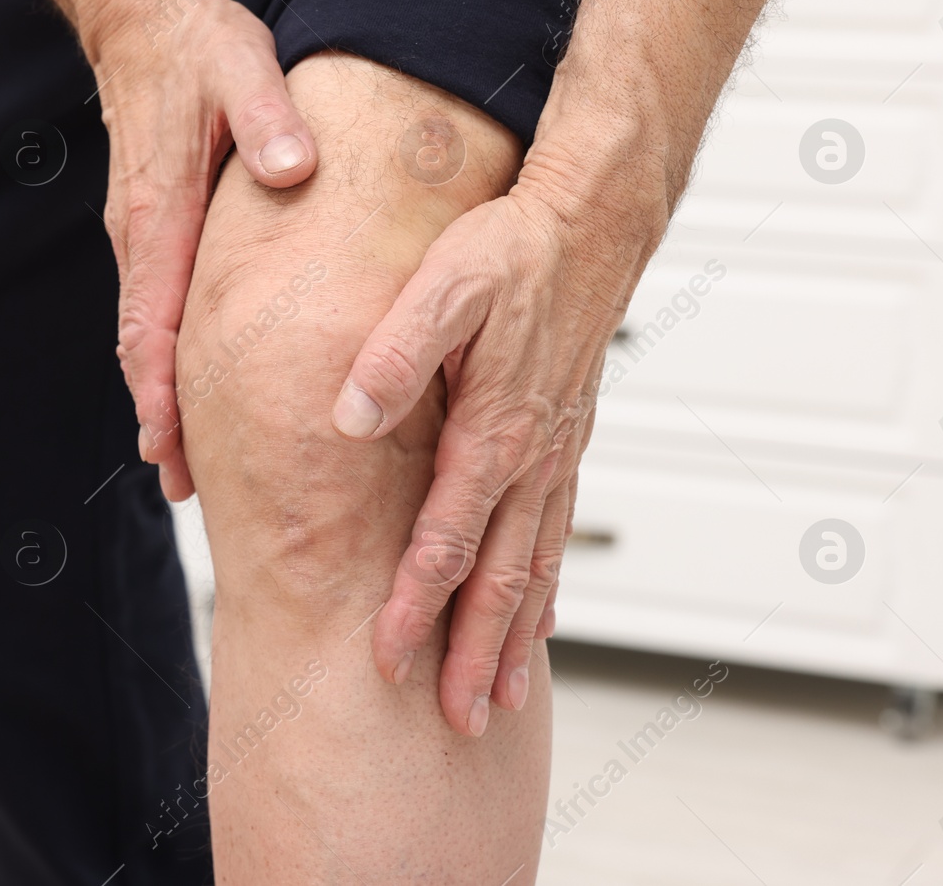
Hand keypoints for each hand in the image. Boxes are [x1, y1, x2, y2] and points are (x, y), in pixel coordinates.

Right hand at [92, 0, 317, 500]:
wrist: (144, 20)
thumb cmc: (199, 50)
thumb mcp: (243, 69)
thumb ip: (270, 120)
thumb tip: (295, 171)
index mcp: (159, 211)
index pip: (150, 317)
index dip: (159, 386)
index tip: (168, 443)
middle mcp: (139, 236)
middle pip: (139, 346)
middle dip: (158, 417)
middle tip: (182, 484)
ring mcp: (139, 237)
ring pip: (142, 334)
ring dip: (159, 396)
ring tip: (181, 462)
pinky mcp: (150, 231)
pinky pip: (151, 309)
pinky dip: (161, 359)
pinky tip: (187, 390)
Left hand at [329, 134, 659, 735]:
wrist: (592, 223)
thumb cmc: (513, 247)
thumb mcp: (445, 283)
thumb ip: (398, 351)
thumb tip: (349, 414)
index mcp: (496, 427)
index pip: (449, 538)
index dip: (417, 603)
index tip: (388, 657)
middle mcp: (532, 455)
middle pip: (500, 577)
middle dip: (472, 653)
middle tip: (454, 720)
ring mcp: (555, 455)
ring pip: (534, 568)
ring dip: (514, 639)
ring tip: (497, 699)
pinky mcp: (565, 443)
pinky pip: (556, 534)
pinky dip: (544, 588)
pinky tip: (537, 621)